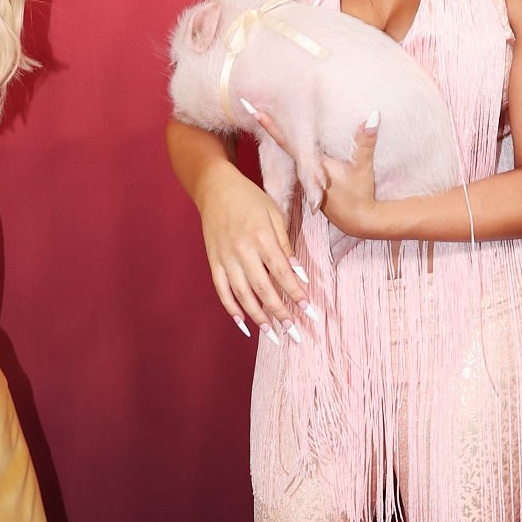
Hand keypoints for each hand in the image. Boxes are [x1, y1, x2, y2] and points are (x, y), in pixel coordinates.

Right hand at [196, 158, 313, 342]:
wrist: (214, 187)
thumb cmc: (249, 198)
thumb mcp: (274, 214)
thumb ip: (285, 245)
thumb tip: (299, 273)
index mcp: (260, 237)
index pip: (281, 272)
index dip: (295, 293)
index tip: (308, 310)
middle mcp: (242, 250)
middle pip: (263, 288)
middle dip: (280, 312)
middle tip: (294, 332)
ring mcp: (225, 258)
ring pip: (242, 294)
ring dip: (258, 316)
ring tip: (273, 333)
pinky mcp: (213, 262)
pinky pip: (222, 290)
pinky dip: (232, 309)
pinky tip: (244, 324)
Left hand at [250, 104, 382, 239]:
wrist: (360, 221)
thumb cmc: (360, 195)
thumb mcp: (363, 167)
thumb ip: (365, 142)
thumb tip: (373, 116)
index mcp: (312, 163)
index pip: (286, 140)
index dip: (271, 125)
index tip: (253, 110)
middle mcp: (305, 169)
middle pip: (284, 143)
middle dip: (269, 124)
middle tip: (247, 104)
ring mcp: (307, 176)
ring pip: (291, 152)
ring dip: (277, 135)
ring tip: (260, 114)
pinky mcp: (312, 182)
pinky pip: (300, 161)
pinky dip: (293, 148)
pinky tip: (285, 138)